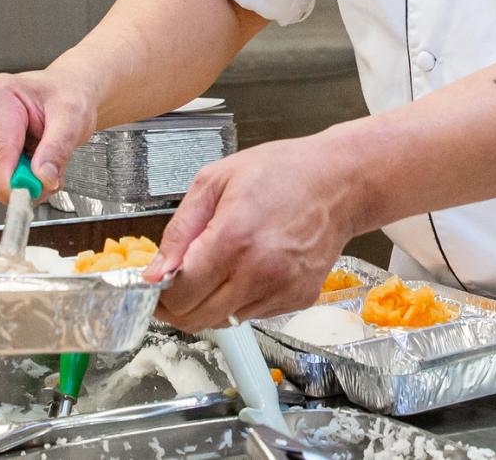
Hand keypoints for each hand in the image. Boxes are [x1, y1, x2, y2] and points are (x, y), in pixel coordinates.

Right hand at [0, 69, 97, 201]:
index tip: (28, 197)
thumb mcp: (71, 118)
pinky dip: (8, 176)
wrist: (62, 90)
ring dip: (14, 180)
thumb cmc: (64, 96)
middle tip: (48, 177)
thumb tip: (43, 179)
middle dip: (18, 181)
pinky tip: (25, 158)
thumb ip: (57, 150)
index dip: (10, 182)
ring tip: (38, 159)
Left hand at [143, 133, 371, 331]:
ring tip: (217, 269)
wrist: (339, 182)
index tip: (156, 285)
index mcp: (233, 239)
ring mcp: (281, 290)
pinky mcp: (298, 298)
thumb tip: (156, 272)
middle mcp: (258, 272)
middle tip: (177, 284)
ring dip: (209, 304)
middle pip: (197, 318)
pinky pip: (253, 315)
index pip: (181, 295)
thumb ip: (179, 230)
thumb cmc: (281, 172)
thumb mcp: (215, 181)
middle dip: (178, 306)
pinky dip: (239, 300)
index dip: (159, 295)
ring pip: (224, 322)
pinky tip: (247, 270)